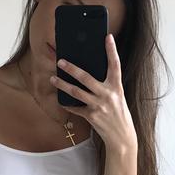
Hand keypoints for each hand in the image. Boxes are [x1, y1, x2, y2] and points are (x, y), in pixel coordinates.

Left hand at [50, 33, 137, 153]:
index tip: (107, 37)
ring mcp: (99, 106)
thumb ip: (107, 86)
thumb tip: (89, 75)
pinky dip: (67, 104)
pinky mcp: (92, 116)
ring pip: (76, 92)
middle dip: (71, 68)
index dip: (112, 51)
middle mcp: (108, 94)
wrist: (121, 136)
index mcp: (116, 87)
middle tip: (60, 61)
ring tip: (53, 79)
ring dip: (62, 85)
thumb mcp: (117, 97)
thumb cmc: (118, 114)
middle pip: (86, 78)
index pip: (115, 65)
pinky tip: (61, 100)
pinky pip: (76, 108)